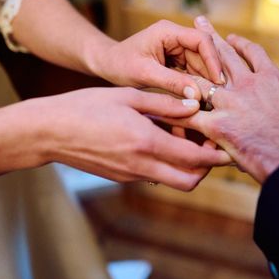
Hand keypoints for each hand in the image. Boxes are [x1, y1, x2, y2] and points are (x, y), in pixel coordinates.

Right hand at [33, 87, 231, 190]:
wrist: (48, 132)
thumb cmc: (86, 107)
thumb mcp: (128, 97)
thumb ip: (164, 103)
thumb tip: (195, 104)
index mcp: (146, 142)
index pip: (195, 158)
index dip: (217, 155)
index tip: (229, 146)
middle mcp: (141, 165)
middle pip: (189, 181)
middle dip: (207, 168)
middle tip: (212, 146)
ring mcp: (131, 175)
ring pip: (173, 180)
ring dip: (186, 166)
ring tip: (185, 137)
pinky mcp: (122, 177)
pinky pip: (154, 175)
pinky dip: (167, 163)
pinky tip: (162, 139)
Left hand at [93, 19, 224, 99]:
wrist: (106, 64)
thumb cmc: (120, 64)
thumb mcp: (145, 74)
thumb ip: (171, 82)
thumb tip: (196, 95)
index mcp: (168, 31)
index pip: (200, 40)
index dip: (213, 59)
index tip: (218, 80)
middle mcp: (175, 36)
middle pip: (204, 52)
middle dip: (212, 73)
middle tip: (219, 95)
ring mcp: (177, 48)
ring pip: (201, 63)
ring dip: (206, 80)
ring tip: (212, 99)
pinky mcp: (176, 60)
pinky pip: (193, 71)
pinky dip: (198, 84)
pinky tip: (203, 98)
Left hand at [161, 17, 278, 182]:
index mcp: (269, 78)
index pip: (251, 53)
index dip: (239, 44)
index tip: (229, 36)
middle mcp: (246, 85)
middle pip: (223, 57)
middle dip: (209, 38)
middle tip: (198, 23)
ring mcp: (230, 104)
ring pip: (202, 80)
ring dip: (187, 66)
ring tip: (173, 53)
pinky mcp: (217, 126)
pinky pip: (190, 115)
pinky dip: (175, 109)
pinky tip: (159, 102)